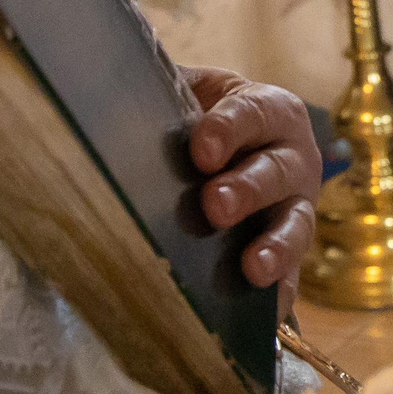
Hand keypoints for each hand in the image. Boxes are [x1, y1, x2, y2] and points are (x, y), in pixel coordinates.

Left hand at [174, 67, 322, 311]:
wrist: (222, 152)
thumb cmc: (200, 118)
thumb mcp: (187, 91)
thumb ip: (160, 86)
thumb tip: (96, 80)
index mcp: (270, 110)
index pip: (253, 114)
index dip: (229, 130)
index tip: (200, 150)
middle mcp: (293, 157)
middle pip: (277, 171)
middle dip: (247, 189)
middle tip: (214, 206)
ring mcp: (296, 206)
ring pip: (295, 223)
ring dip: (275, 245)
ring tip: (252, 266)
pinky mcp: (292, 251)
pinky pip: (293, 275)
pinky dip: (282, 294)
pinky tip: (268, 313)